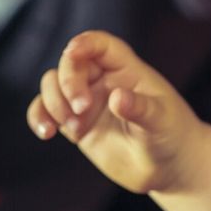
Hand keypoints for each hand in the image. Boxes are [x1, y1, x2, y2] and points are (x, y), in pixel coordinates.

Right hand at [26, 30, 203, 193]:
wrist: (167, 166)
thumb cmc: (171, 135)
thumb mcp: (161, 121)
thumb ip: (140, 109)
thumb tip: (116, 98)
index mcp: (126, 69)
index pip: (101, 45)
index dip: (84, 43)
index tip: (71, 53)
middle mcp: (102, 81)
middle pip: (70, 64)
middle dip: (68, 82)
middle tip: (80, 109)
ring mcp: (86, 101)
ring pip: (53, 86)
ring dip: (53, 103)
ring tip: (74, 130)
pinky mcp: (75, 124)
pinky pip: (47, 113)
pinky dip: (39, 118)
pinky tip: (46, 133)